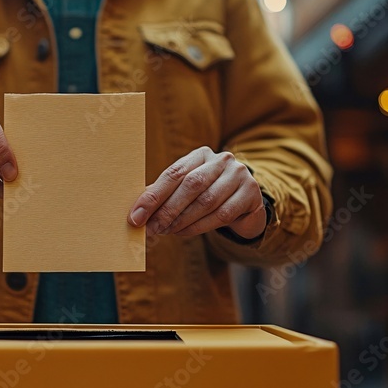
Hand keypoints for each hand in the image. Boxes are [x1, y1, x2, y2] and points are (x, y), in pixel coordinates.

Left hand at [127, 146, 265, 238]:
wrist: (244, 204)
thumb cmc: (206, 195)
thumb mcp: (185, 190)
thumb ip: (164, 195)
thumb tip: (136, 212)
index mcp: (200, 154)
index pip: (173, 173)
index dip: (153, 196)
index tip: (136, 216)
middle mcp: (222, 160)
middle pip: (191, 185)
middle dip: (167, 210)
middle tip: (151, 228)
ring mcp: (239, 175)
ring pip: (206, 201)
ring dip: (182, 220)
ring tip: (166, 231)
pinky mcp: (251, 194)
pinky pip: (222, 214)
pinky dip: (199, 227)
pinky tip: (184, 232)